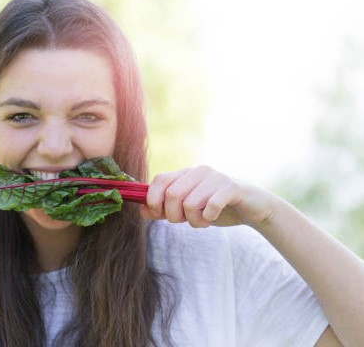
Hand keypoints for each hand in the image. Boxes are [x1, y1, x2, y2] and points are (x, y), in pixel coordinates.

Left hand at [141, 165, 276, 227]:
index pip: (159, 180)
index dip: (153, 200)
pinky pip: (212, 204)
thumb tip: (142, 210)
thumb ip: (164, 209)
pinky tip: (212, 218)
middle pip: (172, 194)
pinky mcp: (232, 187)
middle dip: (173, 215)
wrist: (252, 208)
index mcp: (185, 174)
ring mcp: (215, 178)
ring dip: (193, 220)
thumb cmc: (215, 208)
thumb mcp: (186, 210)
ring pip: (190, 202)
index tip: (159, 215)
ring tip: (202, 221)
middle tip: (184, 221)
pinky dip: (208, 217)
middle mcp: (198, 172)